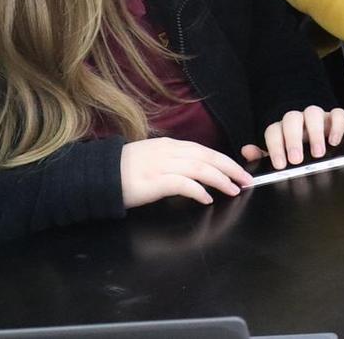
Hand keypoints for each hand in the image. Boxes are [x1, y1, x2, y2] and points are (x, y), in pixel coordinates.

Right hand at [120, 137, 253, 207]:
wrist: (97, 175)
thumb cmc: (123, 170)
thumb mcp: (152, 158)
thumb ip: (172, 161)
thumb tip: (195, 170)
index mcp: (169, 145)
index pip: (204, 150)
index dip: (224, 160)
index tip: (238, 170)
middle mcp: (168, 152)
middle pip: (207, 156)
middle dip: (230, 168)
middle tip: (246, 181)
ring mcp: (161, 165)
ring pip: (200, 168)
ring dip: (220, 179)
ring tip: (233, 189)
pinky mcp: (153, 181)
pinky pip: (182, 184)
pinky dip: (198, 190)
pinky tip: (207, 198)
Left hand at [240, 106, 343, 168]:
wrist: (324, 147)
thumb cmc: (300, 153)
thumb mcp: (281, 157)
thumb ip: (263, 156)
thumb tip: (246, 151)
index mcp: (283, 129)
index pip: (274, 131)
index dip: (275, 147)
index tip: (280, 164)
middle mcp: (299, 120)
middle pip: (291, 119)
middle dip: (293, 139)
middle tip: (296, 159)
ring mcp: (318, 117)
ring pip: (313, 112)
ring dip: (314, 132)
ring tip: (318, 153)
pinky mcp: (335, 118)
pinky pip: (337, 114)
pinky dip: (336, 125)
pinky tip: (334, 141)